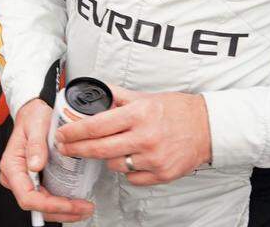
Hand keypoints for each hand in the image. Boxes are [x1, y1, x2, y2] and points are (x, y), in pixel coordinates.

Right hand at [0, 99, 94, 222]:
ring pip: (42, 206)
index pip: (27, 196)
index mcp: (12, 165)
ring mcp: (25, 180)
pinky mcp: (34, 180)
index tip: (69, 204)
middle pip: (36, 206)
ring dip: (63, 211)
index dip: (49, 205)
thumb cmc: (32, 117)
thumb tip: (35, 166)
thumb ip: (35, 145)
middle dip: (61, 211)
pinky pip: (46, 198)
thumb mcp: (36, 125)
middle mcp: (15, 176)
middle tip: (84, 208)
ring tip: (83, 207)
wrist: (33, 113)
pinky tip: (75, 202)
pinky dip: (61, 204)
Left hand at [56, 85, 210, 185]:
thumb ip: (118, 96)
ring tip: (108, 148)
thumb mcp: (144, 96)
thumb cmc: (176, 110)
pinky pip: (132, 177)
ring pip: (114, 165)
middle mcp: (145, 137)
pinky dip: (127, 170)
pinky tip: (130, 159)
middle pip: (99, 149)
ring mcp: (153, 159)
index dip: (75, 132)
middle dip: (77, 149)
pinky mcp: (162, 174)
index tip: (62, 134)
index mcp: (138, 115)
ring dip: (106, 158)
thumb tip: (94, 93)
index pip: (96, 125)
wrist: (207, 127)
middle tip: (65, 148)